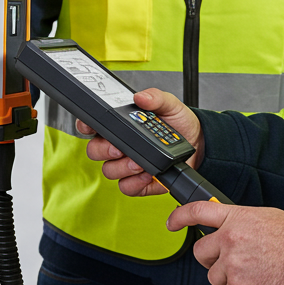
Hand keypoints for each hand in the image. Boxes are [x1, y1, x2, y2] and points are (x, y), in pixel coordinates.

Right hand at [78, 88, 202, 196]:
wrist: (198, 144)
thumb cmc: (179, 123)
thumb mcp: (169, 104)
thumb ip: (155, 97)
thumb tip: (141, 97)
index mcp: (120, 125)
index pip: (92, 125)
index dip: (85, 126)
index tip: (89, 127)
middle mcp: (119, 145)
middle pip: (95, 151)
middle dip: (105, 150)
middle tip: (120, 147)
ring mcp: (126, 165)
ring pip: (109, 171)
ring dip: (123, 167)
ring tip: (140, 161)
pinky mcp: (138, 182)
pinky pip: (126, 187)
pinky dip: (136, 182)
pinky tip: (148, 173)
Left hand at [169, 201, 283, 284]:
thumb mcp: (266, 218)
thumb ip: (242, 223)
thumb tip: (231, 230)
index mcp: (237, 218)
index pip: (198, 211)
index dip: (180, 217)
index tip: (172, 223)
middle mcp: (230, 239)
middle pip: (201, 252)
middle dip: (212, 259)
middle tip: (231, 261)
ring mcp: (233, 265)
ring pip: (215, 277)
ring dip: (230, 279)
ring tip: (254, 273)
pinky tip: (260, 284)